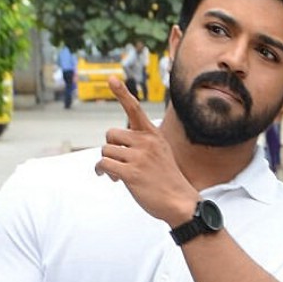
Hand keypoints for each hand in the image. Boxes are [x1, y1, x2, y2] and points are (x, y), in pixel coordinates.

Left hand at [94, 77, 198, 225]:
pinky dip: (102, 170)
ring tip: (117, 174)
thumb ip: (141, 144)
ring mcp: (138, 158)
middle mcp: (145, 142)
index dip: (122, 93)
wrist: (180, 202)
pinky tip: (111, 178)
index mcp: (153, 135)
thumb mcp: (160, 153)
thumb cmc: (167, 179)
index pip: (135, 109)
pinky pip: (104, 164)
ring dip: (107, 162)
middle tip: (118, 161)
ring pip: (106, 150)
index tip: (112, 78)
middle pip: (111, 134)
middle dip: (111, 148)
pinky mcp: (131, 174)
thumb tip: (115, 147)